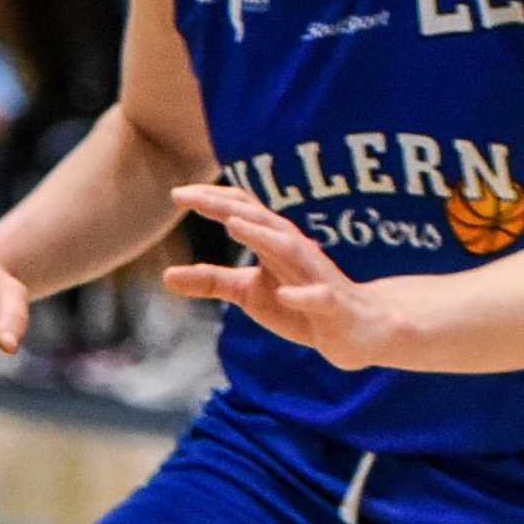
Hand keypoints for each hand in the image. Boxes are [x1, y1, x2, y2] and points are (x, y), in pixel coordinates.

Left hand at [164, 184, 400, 370]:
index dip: (212, 200)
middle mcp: (295, 252)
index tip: (176, 193)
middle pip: (261, 221)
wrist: (358, 330)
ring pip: (292, 250)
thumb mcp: (249, 292)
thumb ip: (211, 281)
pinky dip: (303, 295)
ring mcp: (317, 278)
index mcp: (274, 245)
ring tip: (232, 223)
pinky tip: (283, 295)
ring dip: (263, 236)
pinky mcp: (334, 307)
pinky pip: (321, 298)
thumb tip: (165, 276)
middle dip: (226, 206)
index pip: (243, 211)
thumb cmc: (300, 306)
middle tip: (189, 196)